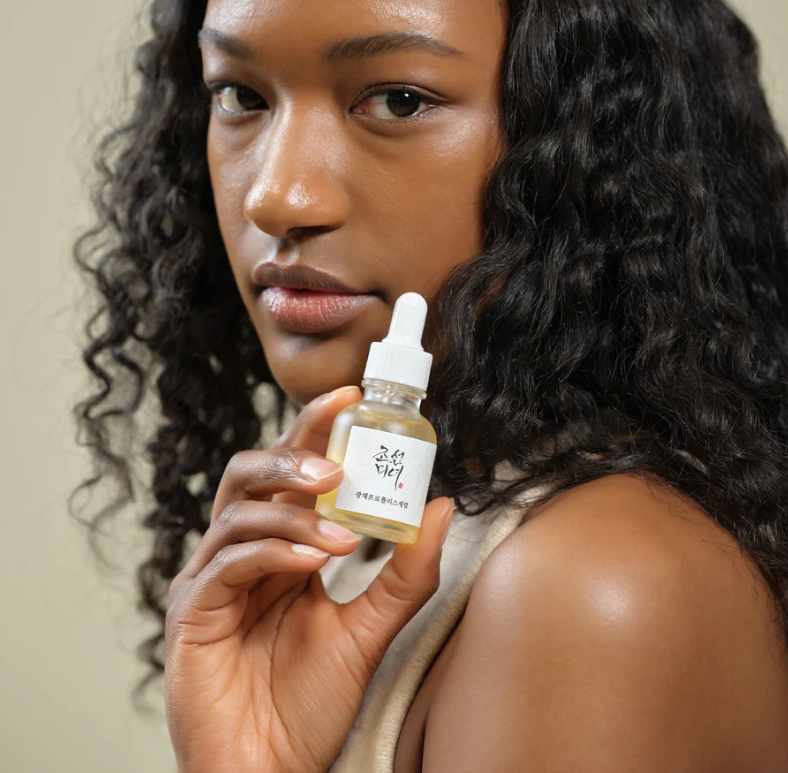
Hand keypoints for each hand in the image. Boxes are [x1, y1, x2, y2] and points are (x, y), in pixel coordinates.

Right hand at [164, 385, 452, 772]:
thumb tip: (439, 507)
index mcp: (281, 549)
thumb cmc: (311, 704)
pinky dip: (274, 551)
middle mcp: (241, 553)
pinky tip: (311, 561)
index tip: (353, 396)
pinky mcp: (192, 611)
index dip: (317, 428)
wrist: (272, 772)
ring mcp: (212, 579)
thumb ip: (404, 573)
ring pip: (239, 508)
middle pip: (252, 471)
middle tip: (337, 460)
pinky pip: (229, 561)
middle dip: (294, 452)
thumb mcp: (370, 630)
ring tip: (339, 531)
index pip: (293, 472)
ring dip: (293, 509)